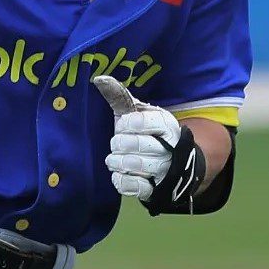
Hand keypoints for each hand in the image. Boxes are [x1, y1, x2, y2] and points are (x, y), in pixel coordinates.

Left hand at [93, 75, 180, 200]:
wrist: (168, 163)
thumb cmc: (146, 133)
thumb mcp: (137, 113)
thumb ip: (120, 97)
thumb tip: (99, 78)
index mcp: (167, 125)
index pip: (150, 122)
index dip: (130, 123)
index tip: (123, 124)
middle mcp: (170, 148)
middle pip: (142, 145)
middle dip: (121, 143)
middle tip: (116, 142)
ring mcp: (165, 171)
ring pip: (138, 165)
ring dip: (118, 161)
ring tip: (113, 158)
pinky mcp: (156, 190)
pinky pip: (137, 187)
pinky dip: (121, 180)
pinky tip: (118, 173)